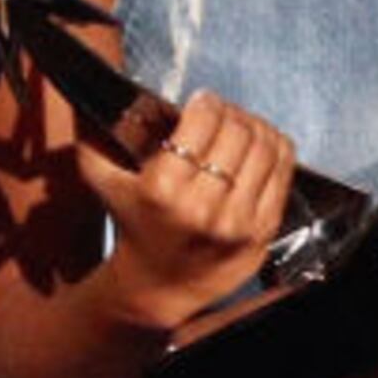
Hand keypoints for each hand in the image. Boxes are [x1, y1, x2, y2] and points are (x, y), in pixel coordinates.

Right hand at [72, 88, 294, 330]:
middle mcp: (203, 205)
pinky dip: (277, 150)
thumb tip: (101, 94)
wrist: (159, 284)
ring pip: (265, 148)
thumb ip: (94, 137)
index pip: (204, 122)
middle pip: (238, 131)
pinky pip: (283, 172)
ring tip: (242, 126)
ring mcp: (237, 220)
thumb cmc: (133, 226)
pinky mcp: (263, 229)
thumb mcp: (103, 180)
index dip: (208, 102)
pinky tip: (262, 145)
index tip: (203, 101)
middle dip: (231, 112)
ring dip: (256, 126)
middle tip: (222, 113)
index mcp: (162, 188)